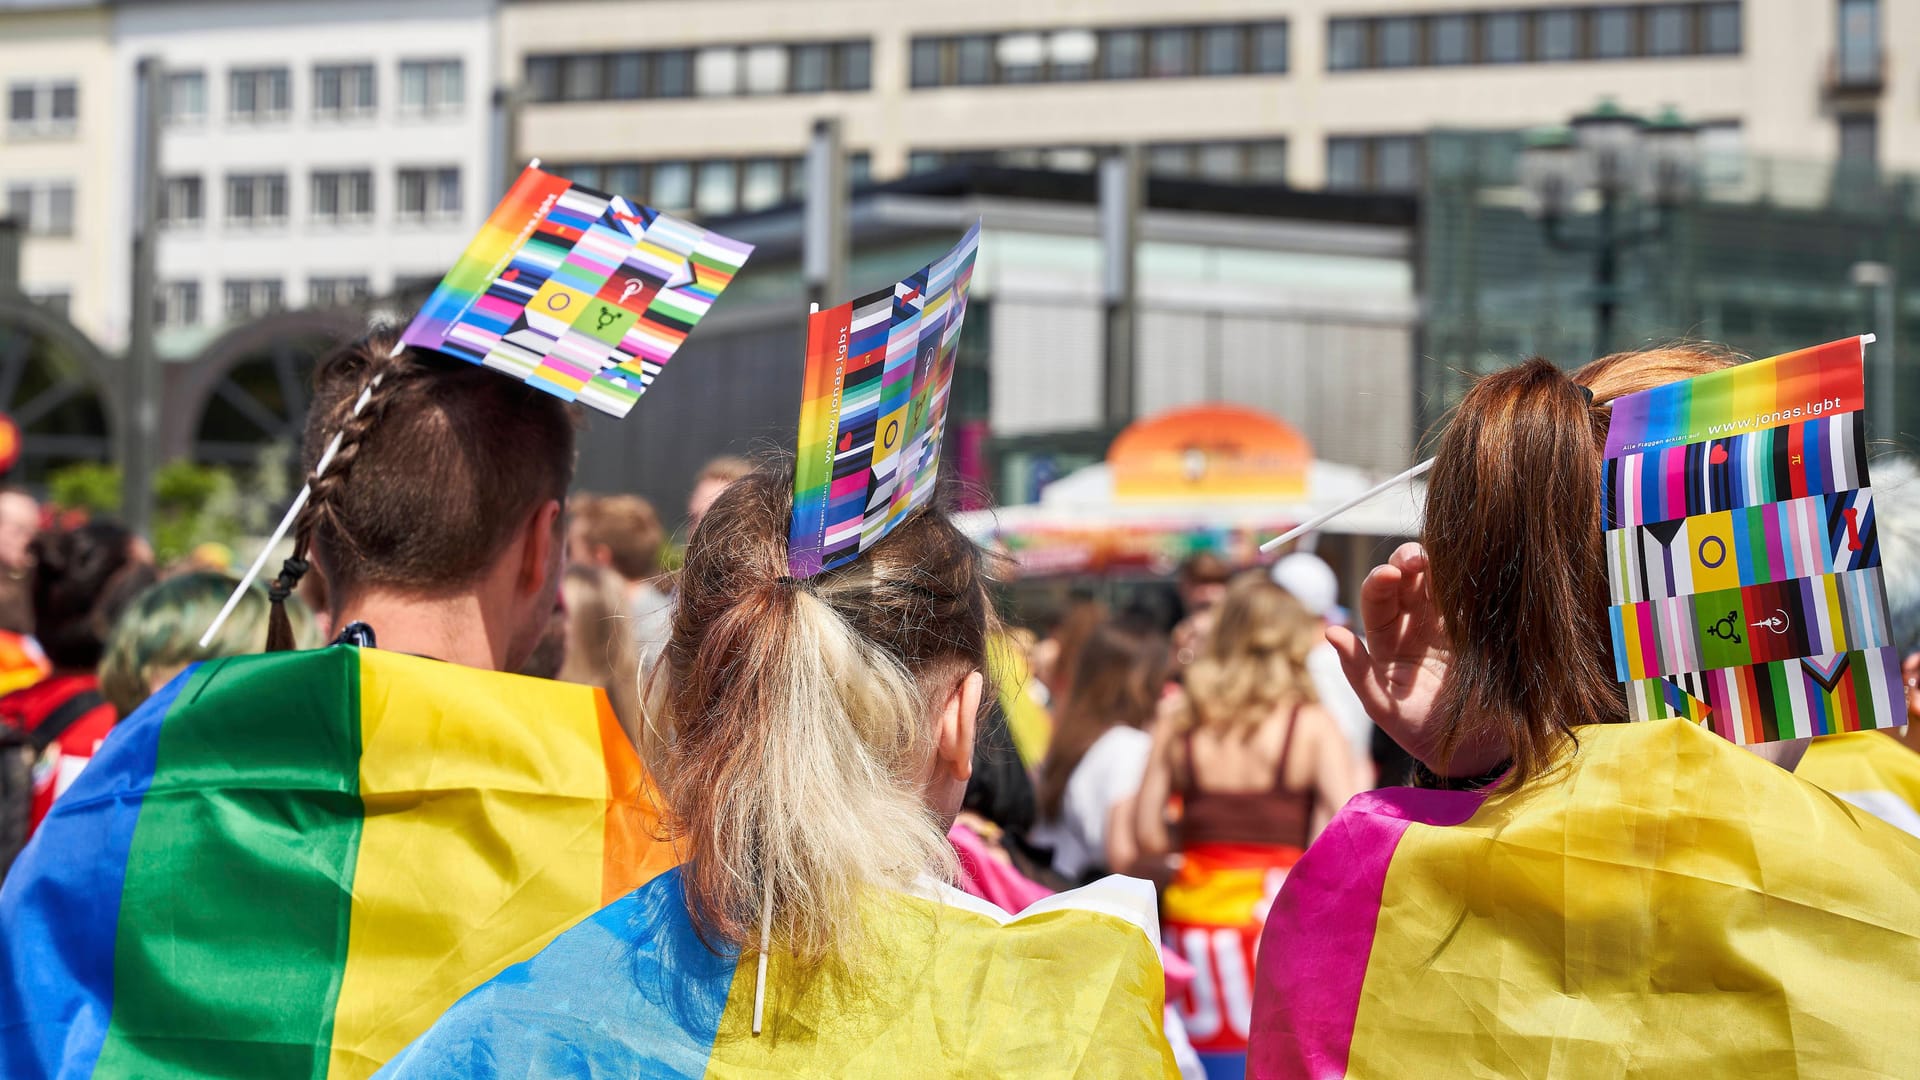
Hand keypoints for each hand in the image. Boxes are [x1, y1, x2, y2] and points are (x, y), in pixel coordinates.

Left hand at [1327, 543, 1499, 776]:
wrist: (1473, 751)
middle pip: (1407, 582)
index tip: (1387, 575)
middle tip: (1414, 558)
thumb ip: (1358, 672)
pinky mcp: (1479, 629)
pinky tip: (1469, 567)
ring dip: (1437, 565)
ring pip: (1439, 583)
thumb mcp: (1384, 707)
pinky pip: (1472, 599)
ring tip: (1438, 555)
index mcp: (1387, 642)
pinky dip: (1468, 581)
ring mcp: (1449, 625)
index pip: (1377, 602)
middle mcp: (1415, 627)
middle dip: (1407, 564)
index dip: (1379, 585)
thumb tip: (1330, 632)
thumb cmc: (1421, 732)